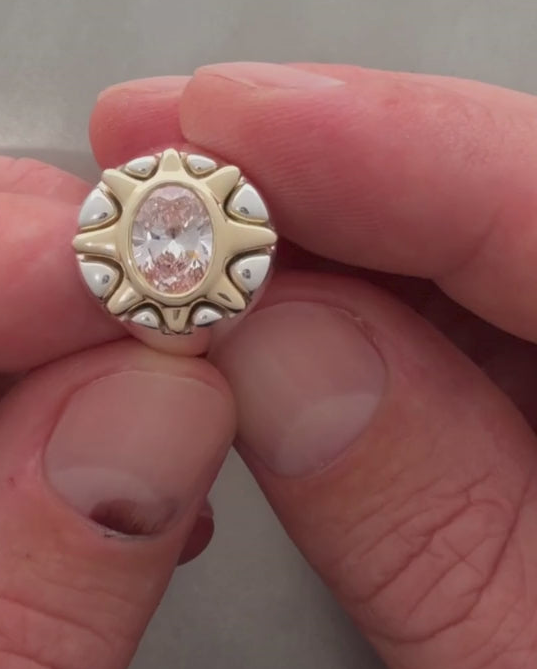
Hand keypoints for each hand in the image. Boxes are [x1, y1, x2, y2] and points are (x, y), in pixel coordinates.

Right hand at [93, 62, 536, 668]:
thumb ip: (441, 547)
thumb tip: (279, 353)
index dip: (392, 148)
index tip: (229, 120)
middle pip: (519, 208)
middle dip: (325, 174)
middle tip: (167, 161)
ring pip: (482, 263)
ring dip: (320, 242)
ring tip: (186, 234)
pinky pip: (474, 335)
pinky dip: (356, 319)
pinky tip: (266, 317)